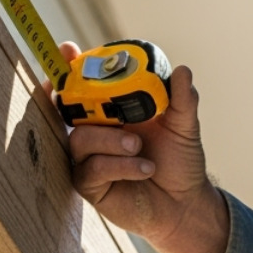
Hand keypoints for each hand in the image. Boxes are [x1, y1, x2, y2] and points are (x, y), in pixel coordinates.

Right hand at [51, 43, 230, 252]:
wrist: (185, 203)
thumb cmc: (180, 162)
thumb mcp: (184, 127)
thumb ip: (182, 100)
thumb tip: (182, 70)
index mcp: (113, 110)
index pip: (86, 84)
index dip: (69, 66)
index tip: (67, 49)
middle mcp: (97, 130)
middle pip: (69, 108)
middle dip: (69, 97)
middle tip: (93, 100)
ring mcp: (90, 157)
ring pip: (81, 139)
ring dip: (110, 140)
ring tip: (138, 146)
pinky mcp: (90, 185)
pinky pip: (92, 169)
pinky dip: (119, 165)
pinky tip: (145, 169)